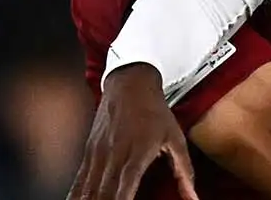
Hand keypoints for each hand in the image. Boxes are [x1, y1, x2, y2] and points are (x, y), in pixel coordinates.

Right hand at [69, 64, 199, 199]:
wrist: (130, 82)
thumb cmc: (155, 111)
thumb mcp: (176, 138)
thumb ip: (183, 171)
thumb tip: (194, 198)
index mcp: (137, 153)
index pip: (124, 188)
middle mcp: (114, 155)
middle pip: (103, 193)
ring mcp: (98, 154)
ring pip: (88, 189)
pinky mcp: (89, 151)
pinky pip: (79, 180)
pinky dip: (76, 194)